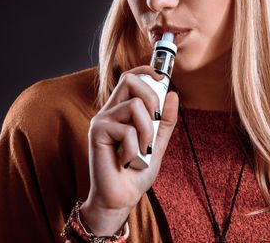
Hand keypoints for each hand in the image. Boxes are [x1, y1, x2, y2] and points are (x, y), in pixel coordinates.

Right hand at [80, 65, 178, 234]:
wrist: (121, 198)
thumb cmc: (137, 172)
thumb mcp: (158, 143)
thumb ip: (165, 121)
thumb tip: (173, 94)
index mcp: (122, 110)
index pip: (130, 78)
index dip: (145, 71)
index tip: (161, 76)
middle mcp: (109, 111)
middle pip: (129, 80)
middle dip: (152, 97)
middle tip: (155, 122)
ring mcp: (101, 120)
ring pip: (134, 106)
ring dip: (147, 131)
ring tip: (141, 150)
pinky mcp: (96, 132)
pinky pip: (127, 130)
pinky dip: (134, 149)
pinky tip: (126, 161)